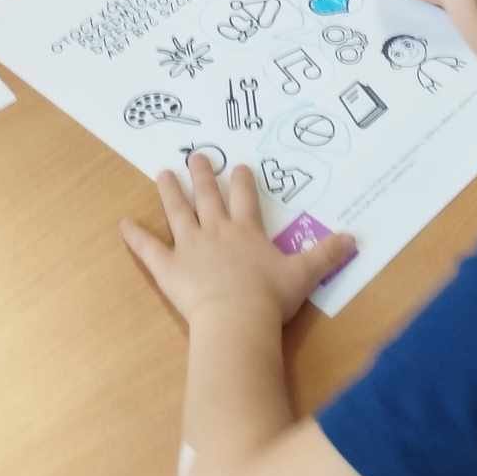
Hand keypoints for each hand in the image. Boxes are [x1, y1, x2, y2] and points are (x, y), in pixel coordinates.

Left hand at [121, 155, 354, 326]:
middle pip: (208, 196)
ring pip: (177, 212)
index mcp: (246, 231)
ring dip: (170, 192)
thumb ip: (327, 255)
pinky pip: (148, 249)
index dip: (243, 181)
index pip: (245, 199)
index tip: (240, 166)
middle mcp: (216, 231)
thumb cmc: (270, 298)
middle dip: (203, 174)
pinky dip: (135, 237)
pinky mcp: (168, 267)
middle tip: (196, 156)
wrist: (236, 319)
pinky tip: (122, 224)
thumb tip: (355, 239)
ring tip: (162, 173)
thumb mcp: (304, 275)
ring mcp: (189, 246)